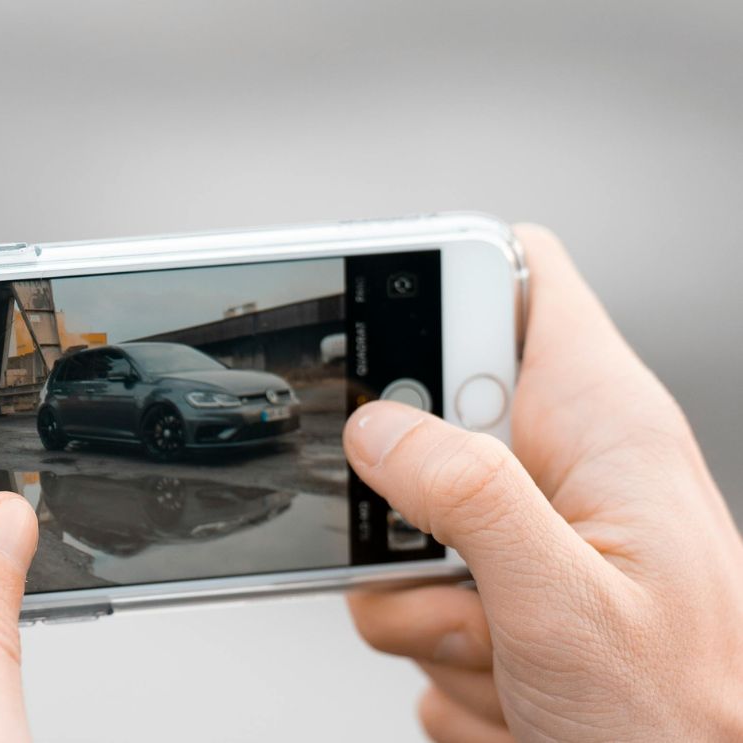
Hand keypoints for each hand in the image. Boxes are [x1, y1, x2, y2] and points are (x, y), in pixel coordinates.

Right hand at [345, 225, 742, 741]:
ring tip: (497, 642)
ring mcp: (525, 532)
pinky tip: (504, 673)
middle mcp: (565, 466)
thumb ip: (468, 497)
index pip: (519, 274)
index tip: (373, 330)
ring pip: (401, 523)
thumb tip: (377, 427)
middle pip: (423, 415)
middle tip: (440, 552)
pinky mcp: (496, 588)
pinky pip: (408, 590)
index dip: (439, 276)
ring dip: (421, 600)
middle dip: (402, 498)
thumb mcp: (564, 604)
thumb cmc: (685, 719)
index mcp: (604, 426)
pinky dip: (437, 644)